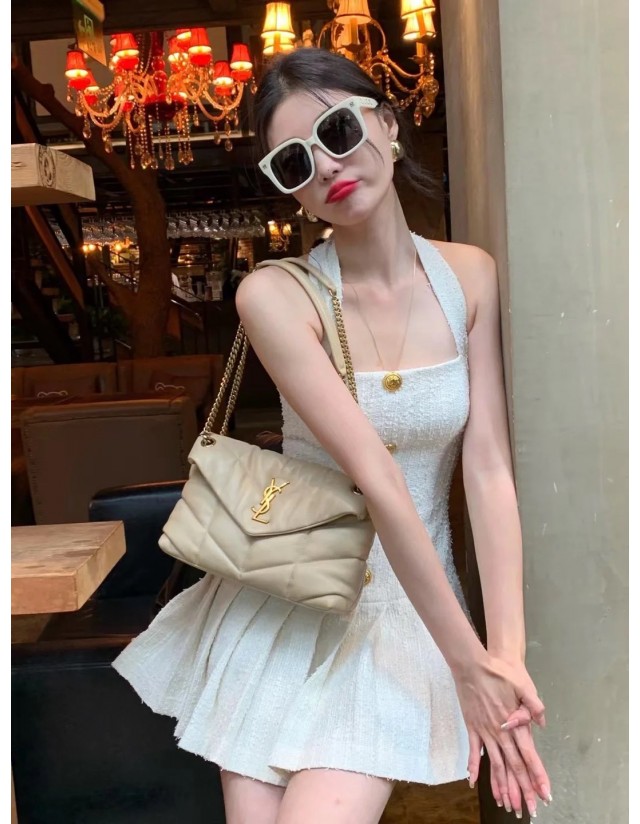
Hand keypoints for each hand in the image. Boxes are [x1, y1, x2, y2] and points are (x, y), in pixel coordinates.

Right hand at [457, 655, 547, 802]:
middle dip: (522, 790)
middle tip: (529, 809)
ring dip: (501, 787)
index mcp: (514, 723)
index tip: (544, 794)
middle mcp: (500, 732)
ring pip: (495, 765)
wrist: (471, 665)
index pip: (528, 755)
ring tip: (507, 805)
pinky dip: (474, 768)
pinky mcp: (472, 727)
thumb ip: (534, 704)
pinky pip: (474, 751)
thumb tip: (541, 722)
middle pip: (513, 766)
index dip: (537, 776)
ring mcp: (484, 731)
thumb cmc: (498, 672)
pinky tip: (473, 782)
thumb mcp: (522, 684)